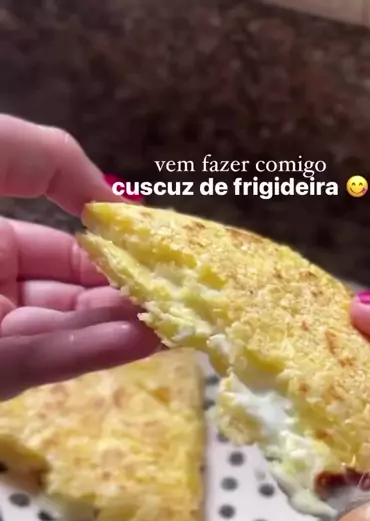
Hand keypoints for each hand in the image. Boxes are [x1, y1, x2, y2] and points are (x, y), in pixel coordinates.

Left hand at [0, 114, 157, 399]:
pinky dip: (95, 351)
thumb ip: (51, 159)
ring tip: (173, 320)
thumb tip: (114, 197)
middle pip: (66, 299)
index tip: (150, 253)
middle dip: (120, 297)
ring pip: (62, 335)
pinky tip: (142, 338)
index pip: (56, 253)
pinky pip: (44, 359)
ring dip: (119, 329)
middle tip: (173, 295)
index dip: (105, 252)